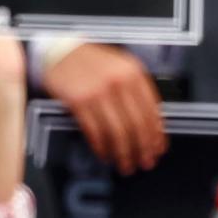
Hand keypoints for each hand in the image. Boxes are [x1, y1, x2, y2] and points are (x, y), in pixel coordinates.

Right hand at [42, 43, 165, 174]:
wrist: (60, 52)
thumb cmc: (93, 63)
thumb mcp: (122, 68)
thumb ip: (138, 92)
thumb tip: (154, 125)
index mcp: (134, 74)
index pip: (152, 112)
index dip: (156, 135)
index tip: (157, 150)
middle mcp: (118, 82)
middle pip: (137, 125)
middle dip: (143, 149)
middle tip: (145, 163)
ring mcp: (97, 92)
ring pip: (117, 132)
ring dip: (124, 154)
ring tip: (126, 165)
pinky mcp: (78, 102)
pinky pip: (95, 132)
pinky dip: (102, 147)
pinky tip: (105, 155)